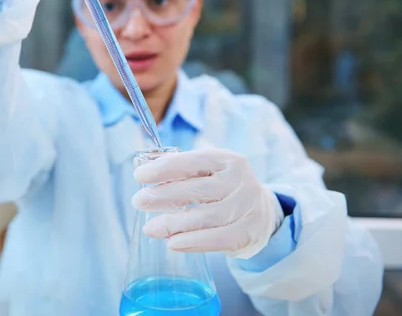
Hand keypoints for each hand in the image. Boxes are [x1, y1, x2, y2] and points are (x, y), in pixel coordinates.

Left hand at [132, 149, 283, 258]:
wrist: (262, 213)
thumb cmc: (224, 188)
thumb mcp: (208, 170)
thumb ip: (179, 167)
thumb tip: (143, 167)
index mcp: (226, 160)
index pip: (192, 162)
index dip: (164, 168)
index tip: (139, 175)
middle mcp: (239, 181)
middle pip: (197, 190)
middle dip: (164, 195)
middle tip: (139, 202)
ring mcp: (246, 207)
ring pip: (205, 217)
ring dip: (173, 224)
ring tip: (150, 228)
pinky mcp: (247, 233)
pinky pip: (216, 239)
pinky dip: (192, 242)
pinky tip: (172, 243)